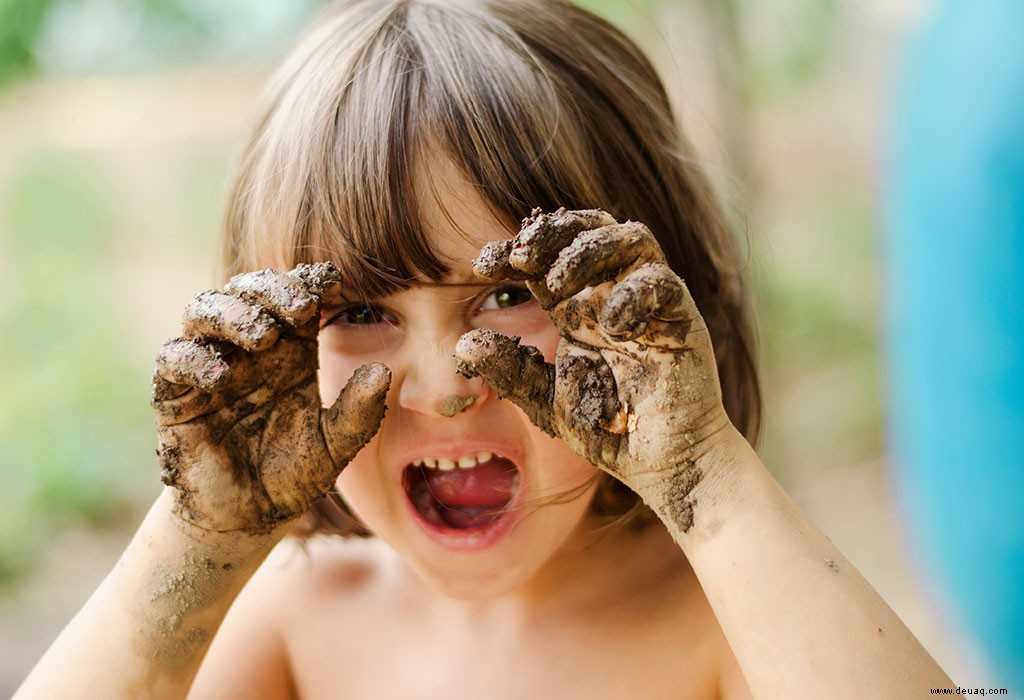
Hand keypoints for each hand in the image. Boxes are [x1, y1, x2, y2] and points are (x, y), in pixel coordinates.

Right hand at [152, 263, 390, 532]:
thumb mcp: (336, 444)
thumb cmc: (295, 473)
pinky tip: (221, 377)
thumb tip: (383, 371)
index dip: (310, 281)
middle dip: (271, 288)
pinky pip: (173, 358)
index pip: (295, 296)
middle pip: (248, 289)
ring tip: (262, 336)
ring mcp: (211, 366)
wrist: (249, 518)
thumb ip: (358, 410)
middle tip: (300, 306)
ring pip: (204, 309)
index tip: (333, 282)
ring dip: (232, 313)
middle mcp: (250, 349)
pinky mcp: (178, 395)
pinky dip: (193, 358)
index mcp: (291, 350)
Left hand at [455, 209, 731, 527]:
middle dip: (553, 232)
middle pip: (590, 229)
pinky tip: (610, 328)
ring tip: (558, 285)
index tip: (482, 265)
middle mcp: (612, 296)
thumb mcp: (546, 400)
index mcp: (577, 308)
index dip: (515, 249)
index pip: (547, 256)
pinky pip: (662, 282)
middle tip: (521, 257)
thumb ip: (511, 370)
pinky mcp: (681, 320)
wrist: (661, 465)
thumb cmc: (610, 430)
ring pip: (631, 238)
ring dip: (590, 251)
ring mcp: (649, 304)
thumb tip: (463, 342)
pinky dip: (633, 295)